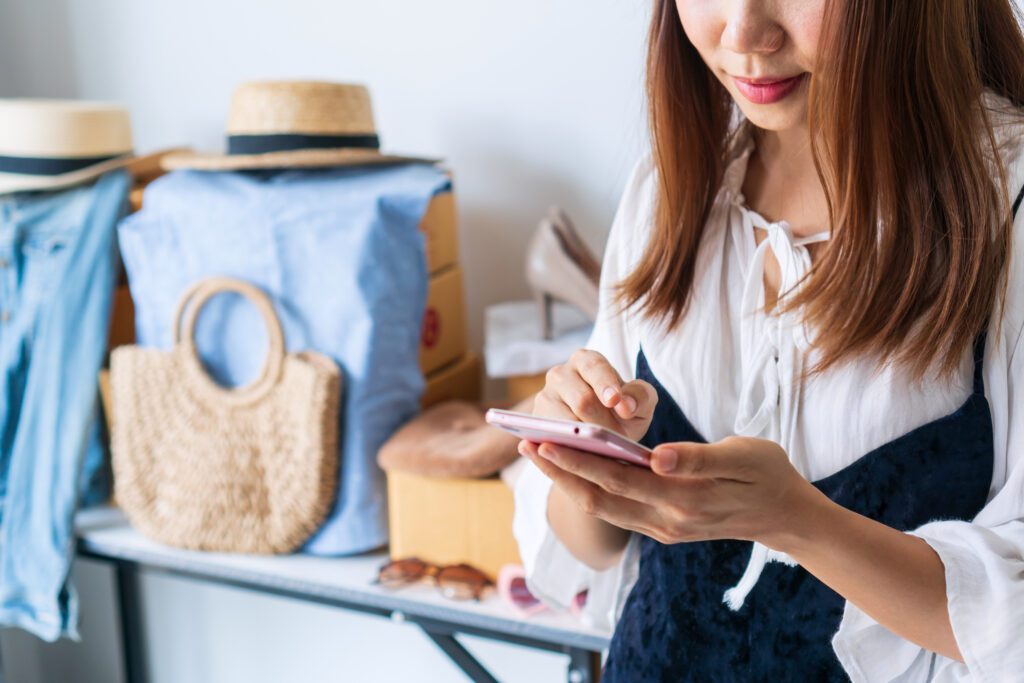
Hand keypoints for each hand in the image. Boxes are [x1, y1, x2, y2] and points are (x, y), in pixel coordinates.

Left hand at [521, 435, 828, 548]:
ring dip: (568, 482)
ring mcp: (663, 528)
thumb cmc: (767, 475)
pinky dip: (589, 490)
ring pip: (603, 507)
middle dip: (559, 470)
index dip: (578, 459)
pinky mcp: (663, 529)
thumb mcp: (742, 456)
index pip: (617, 478)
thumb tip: (655, 455)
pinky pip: (616, 511)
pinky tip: (572, 470)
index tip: (545, 440)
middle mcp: (666, 520)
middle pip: (600, 496)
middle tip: (524, 442)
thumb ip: (697, 458)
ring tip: (539, 453)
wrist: (786, 518)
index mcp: (683, 498)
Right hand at [533, 349, 657, 440]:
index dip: (605, 384)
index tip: (614, 401)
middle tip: (618, 439)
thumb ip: (641, 397)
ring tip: (603, 449)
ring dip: (586, 439)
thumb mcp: (640, 403)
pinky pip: (551, 438)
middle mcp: (560, 374)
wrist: (603, 434)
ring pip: (564, 421)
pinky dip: (569, 449)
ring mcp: (544, 398)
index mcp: (586, 361)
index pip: (594, 368)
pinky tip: (583, 457)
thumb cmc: (623, 413)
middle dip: (602, 422)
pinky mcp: (536, 423)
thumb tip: (625, 405)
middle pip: (581, 400)